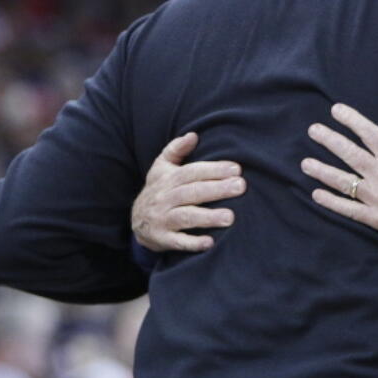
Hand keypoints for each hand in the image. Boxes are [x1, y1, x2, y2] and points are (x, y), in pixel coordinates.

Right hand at [131, 132, 245, 252]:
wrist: (136, 221)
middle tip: (241, 187)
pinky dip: (192, 243)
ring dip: (208, 217)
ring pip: (186, 217)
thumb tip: (193, 134)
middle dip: (217, 189)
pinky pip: (177, 242)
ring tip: (230, 217)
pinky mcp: (162, 239)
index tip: (236, 169)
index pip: (192, 172)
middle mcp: (164, 198)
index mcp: (167, 179)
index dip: (213, 169)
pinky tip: (210, 243)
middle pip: (192, 192)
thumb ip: (176, 149)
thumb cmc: (158, 190)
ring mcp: (162, 219)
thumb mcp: (161, 167)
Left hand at [300, 100, 377, 252]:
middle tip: (312, 131)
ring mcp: (376, 197)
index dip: (350, 120)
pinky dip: (331, 202)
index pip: (368, 133)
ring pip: (343, 181)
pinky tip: (317, 194)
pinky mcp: (376, 218)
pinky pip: (348, 209)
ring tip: (305, 163)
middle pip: (349, 154)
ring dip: (322, 171)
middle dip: (329, 140)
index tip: (335, 110)